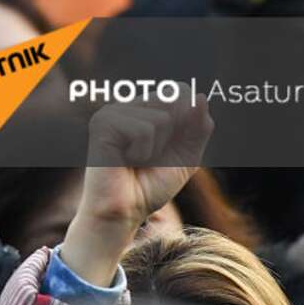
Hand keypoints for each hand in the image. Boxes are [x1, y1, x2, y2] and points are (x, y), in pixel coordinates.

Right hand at [62, 102, 212, 283]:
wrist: (124, 213)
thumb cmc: (151, 186)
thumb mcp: (187, 157)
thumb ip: (198, 128)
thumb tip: (200, 97)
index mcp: (144, 108)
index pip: (181, 91)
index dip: (188, 118)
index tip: (170, 147)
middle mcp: (128, 105)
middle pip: (174, 102)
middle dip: (173, 137)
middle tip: (149, 157)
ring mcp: (113, 111)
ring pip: (161, 118)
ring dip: (156, 149)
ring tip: (136, 161)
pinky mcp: (103, 123)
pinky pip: (143, 130)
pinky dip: (143, 152)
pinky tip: (125, 160)